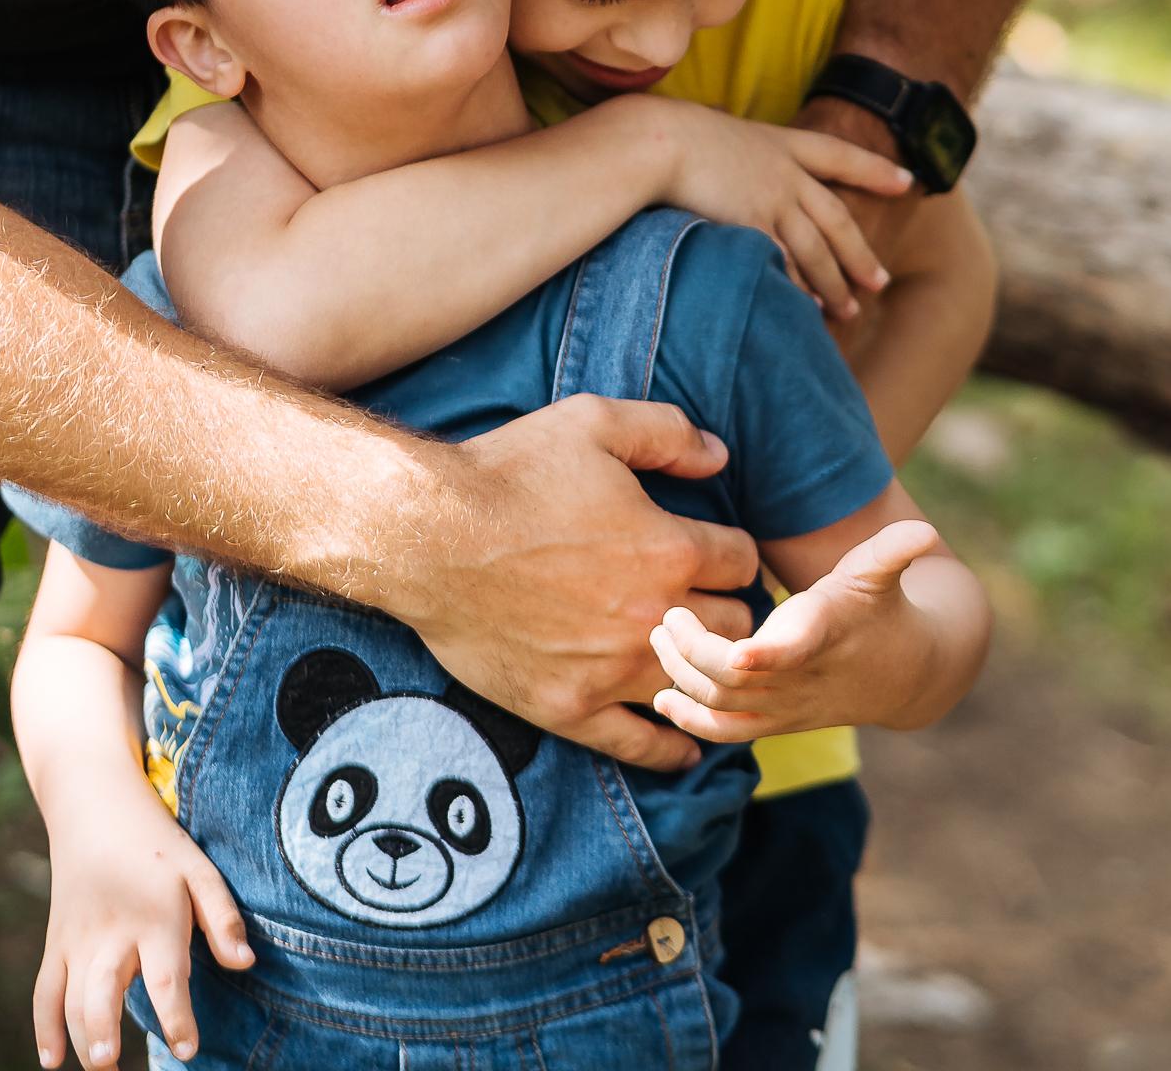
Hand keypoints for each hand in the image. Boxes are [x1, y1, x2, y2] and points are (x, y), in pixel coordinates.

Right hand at [32, 803, 253, 1069]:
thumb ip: (222, 918)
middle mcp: (112, 934)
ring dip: (80, 1038)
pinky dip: (43, 1027)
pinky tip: (52, 1062)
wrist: (96, 810)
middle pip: (103, 992)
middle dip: (105, 1032)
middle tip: (113, 1064)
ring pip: (71, 999)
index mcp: (155, 918)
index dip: (176, 1016)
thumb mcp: (200, 870)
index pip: (165, 977)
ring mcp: (77, 941)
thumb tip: (246, 963)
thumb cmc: (158, 846)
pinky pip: (44, 992)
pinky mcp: (56, 944)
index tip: (187, 1050)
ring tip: (100, 1066)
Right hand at [383, 396, 763, 771]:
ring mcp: (612, 669)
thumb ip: (666, 432)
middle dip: (727, 610)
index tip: (715, 553)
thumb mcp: (592, 422)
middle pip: (733, 627)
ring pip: (697, 684)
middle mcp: (652, 614)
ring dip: (703, 670)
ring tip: (698, 664)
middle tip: (709, 604)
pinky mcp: (570, 708)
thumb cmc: (508, 473)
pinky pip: (639, 745)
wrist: (428, 539)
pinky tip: (684, 748)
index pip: (742, 560)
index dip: (732, 551)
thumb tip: (721, 454)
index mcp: (668, 547)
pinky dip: (668, 749)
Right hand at [617, 95, 909, 317]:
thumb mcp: (710, 124)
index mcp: (780, 143)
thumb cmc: (670, 131)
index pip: (840, 155)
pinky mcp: (752, 226)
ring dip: (835, 283)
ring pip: (816, 250)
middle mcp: (785, 174)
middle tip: (879, 282)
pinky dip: (799, 289)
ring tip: (849, 311)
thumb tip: (718, 121)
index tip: (907, 182)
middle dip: (860, 253)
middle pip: (837, 219)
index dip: (875, 169)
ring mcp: (771, 201)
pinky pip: (784, 265)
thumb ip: (725, 135)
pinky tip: (810, 309)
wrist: (657, 140)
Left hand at [648, 520, 946, 740]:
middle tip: (665, 614)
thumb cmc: (880, 609)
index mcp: (822, 636)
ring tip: (657, 638)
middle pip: (734, 680)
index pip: (790, 652)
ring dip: (681, 677)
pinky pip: (727, 732)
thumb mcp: (882, 574)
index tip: (736, 649)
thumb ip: (892, 551)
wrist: (902, 676)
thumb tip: (925, 532)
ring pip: (722, 706)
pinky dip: (691, 721)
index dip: (763, 656)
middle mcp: (800, 679)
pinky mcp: (774, 721)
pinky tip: (662, 699)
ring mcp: (785, 706)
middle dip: (691, 652)